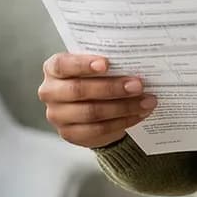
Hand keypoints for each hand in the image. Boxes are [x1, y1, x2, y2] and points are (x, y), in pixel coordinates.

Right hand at [37, 53, 157, 148]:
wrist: (90, 108)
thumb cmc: (93, 78)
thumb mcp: (95, 67)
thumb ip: (105, 64)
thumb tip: (133, 62)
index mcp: (53, 68)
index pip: (62, 65)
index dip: (83, 64)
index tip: (107, 64)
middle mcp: (50, 92)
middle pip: (79, 90)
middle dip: (112, 88)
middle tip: (138, 85)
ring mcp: (57, 116)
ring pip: (92, 112)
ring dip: (123, 107)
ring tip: (146, 101)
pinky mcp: (70, 134)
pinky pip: (99, 129)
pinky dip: (122, 122)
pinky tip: (139, 114)